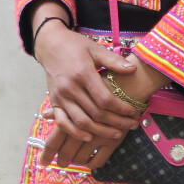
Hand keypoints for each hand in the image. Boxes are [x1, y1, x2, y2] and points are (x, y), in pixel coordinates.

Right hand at [35, 21, 140, 169]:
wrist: (50, 45)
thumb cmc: (75, 46)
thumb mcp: (95, 49)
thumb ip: (113, 61)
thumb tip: (132, 70)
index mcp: (83, 74)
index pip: (105, 99)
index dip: (121, 109)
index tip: (134, 112)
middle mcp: (70, 88)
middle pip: (96, 113)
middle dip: (116, 122)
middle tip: (132, 125)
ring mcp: (61, 97)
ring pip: (82, 121)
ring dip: (100, 131)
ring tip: (117, 134)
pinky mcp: (54, 103)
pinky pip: (63, 123)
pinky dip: (75, 132)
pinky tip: (89, 137)